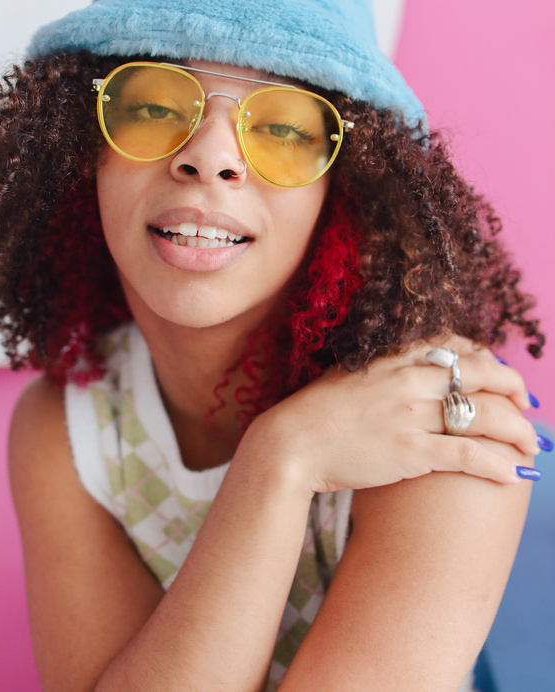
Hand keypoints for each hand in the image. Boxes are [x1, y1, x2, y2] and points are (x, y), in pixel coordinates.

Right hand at [255, 336, 539, 496]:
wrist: (290, 444)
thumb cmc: (316, 413)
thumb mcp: (353, 375)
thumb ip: (387, 370)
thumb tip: (413, 374)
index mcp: (396, 356)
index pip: (460, 347)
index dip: (490, 359)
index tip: (501, 375)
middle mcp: (409, 378)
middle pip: (484, 374)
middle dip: (516, 390)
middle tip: (528, 407)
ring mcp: (412, 414)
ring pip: (486, 414)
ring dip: (518, 432)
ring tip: (533, 447)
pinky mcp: (411, 451)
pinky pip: (468, 454)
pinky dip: (498, 464)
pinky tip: (513, 474)